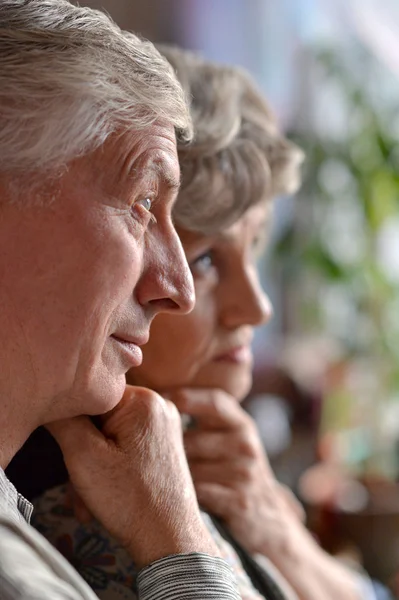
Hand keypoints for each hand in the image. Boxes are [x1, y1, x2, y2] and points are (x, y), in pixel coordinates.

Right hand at [47, 385, 219, 568]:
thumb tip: (53, 400)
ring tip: (90, 496)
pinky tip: (104, 493)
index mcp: (143, 399)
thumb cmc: (131, 500)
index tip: (72, 451)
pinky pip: (125, 444)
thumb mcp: (84, 457)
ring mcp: (164, 424)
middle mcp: (159, 404)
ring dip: (94, 463)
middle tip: (80, 481)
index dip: (74, 422)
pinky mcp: (163, 442)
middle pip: (100, 416)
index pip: (92, 394)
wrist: (170, 538)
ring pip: (110, 433)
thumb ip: (64, 421)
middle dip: (84, 449)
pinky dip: (110, 465)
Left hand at [169, 388, 301, 557]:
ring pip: (190, 469)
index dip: (182, 398)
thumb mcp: (229, 436)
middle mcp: (246, 445)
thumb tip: (156, 401)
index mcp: (241, 423)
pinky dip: (185, 496)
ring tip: (168, 479)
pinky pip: (198, 493)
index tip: (156, 403)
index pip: (213, 402)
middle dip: (168, 450)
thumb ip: (203, 416)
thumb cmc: (232, 467)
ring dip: (174, 476)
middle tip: (151, 455)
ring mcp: (245, 474)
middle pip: (191, 440)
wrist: (267, 514)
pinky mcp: (239, 502)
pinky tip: (182, 497)